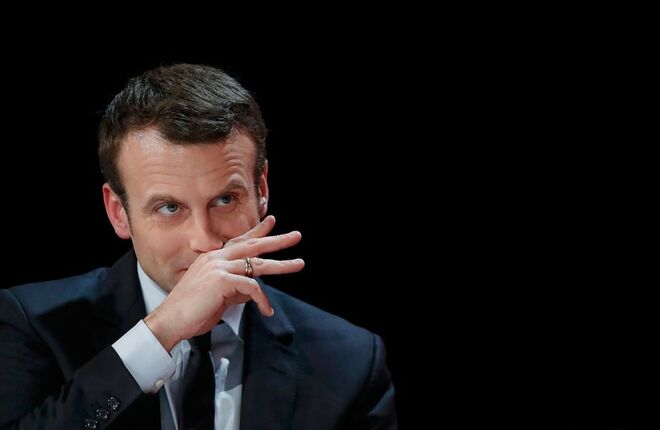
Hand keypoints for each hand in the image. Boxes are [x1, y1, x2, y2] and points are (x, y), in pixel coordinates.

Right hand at [144, 215, 303, 350]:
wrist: (170, 321)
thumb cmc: (192, 311)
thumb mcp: (219, 297)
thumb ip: (236, 290)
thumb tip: (253, 291)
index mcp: (214, 258)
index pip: (240, 240)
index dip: (257, 231)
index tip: (272, 222)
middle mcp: (216, 258)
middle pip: (253, 245)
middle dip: (276, 240)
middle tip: (296, 236)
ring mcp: (219, 267)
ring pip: (257, 264)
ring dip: (281, 265)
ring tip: (298, 264)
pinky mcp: (222, 280)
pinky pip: (252, 287)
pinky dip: (262, 300)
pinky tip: (266, 310)